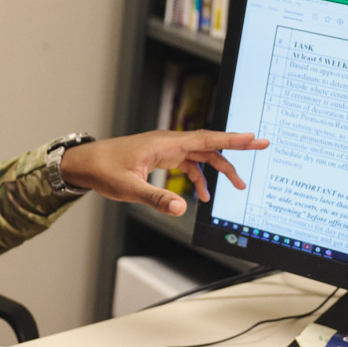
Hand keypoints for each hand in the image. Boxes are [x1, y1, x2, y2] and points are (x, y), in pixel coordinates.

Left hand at [58, 130, 268, 215]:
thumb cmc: (103, 169)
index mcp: (164, 144)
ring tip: (237, 186)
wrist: (85, 163)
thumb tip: (182, 209)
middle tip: (262, 147)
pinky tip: (204, 196)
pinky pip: (188, 164)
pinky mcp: (161, 157)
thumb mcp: (130, 188)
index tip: (254, 137)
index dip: (232, 139)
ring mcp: (166, 149)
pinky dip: (199, 178)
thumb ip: (157, 199)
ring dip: (219, 169)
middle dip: (236, 149)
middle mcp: (168, 143)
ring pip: (201, 155)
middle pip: (209, 145)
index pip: (205, 138)